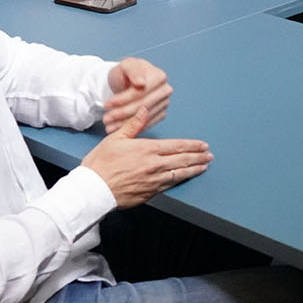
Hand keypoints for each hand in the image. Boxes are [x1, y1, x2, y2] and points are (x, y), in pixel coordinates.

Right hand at [79, 108, 212, 208]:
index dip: (192, 145)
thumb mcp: (115, 139)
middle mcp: (155, 165)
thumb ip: (133, 125)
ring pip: (180, 173)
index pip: (177, 146)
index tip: (203, 145)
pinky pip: (171, 185)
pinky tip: (186, 177)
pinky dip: (181, 180)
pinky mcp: (151, 192)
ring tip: (204, 166)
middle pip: (183, 159)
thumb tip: (144, 110)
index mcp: (147, 149)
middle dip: (198, 156)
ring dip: (194, 169)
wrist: (93, 189)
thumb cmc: (101, 164)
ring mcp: (154, 180)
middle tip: (209, 155)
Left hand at [103, 57, 170, 133]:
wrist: (128, 81)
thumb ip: (133, 71)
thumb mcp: (126, 65)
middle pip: (143, 105)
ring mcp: (164, 103)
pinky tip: (118, 128)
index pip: (141, 91)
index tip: (106, 104)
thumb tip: (142, 83)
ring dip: (124, 123)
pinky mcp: (161, 113)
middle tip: (106, 118)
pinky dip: (131, 127)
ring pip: (144, 117)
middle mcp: (165, 90)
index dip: (123, 99)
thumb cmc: (126, 72)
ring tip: (108, 125)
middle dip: (122, 113)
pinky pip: (147, 123)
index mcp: (159, 76)